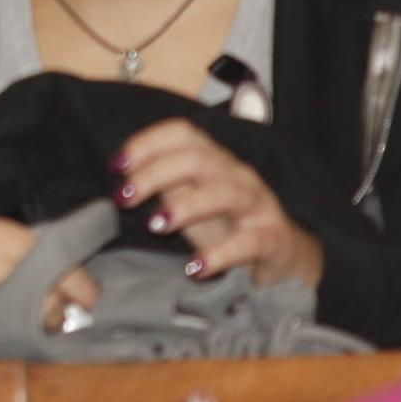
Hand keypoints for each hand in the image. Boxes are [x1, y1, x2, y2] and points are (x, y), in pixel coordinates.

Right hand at [0, 217, 97, 343]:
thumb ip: (25, 255)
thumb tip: (75, 291)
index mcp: (3, 236)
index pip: (64, 269)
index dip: (82, 289)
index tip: (87, 300)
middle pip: (51, 304)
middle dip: (54, 311)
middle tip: (40, 310)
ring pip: (27, 327)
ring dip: (27, 328)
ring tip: (7, 317)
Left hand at [118, 118, 323, 289]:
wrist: (284, 260)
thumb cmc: (228, 226)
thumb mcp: (191, 202)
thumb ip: (164, 184)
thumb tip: (126, 173)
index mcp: (215, 160)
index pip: (183, 134)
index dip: (147, 143)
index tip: (117, 166)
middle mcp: (238, 176)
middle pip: (197, 160)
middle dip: (155, 174)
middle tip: (124, 197)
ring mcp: (259, 206)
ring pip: (224, 194)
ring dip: (185, 206)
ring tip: (156, 224)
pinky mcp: (273, 240)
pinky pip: (249, 243)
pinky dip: (220, 254)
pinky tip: (194, 268)